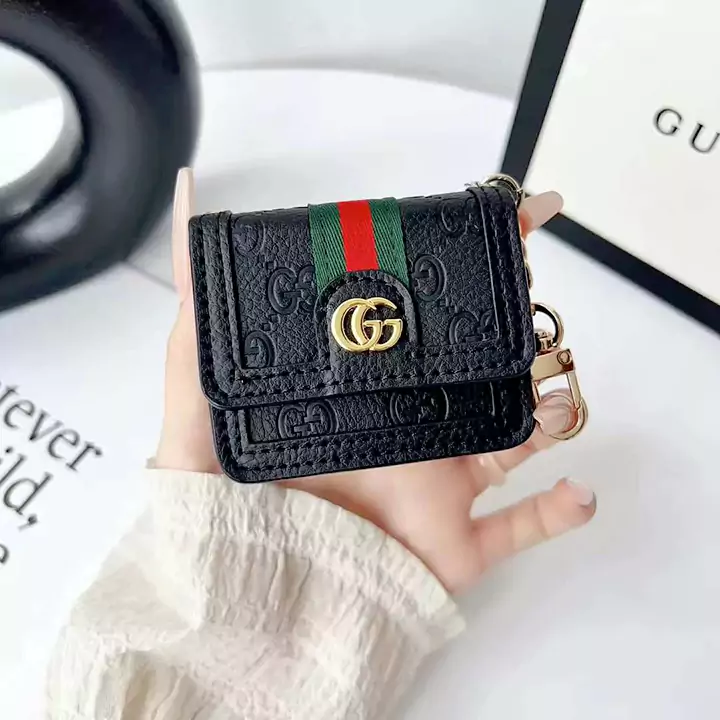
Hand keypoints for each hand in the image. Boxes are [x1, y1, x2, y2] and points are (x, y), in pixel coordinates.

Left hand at [155, 170, 595, 593]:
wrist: (240, 609)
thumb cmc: (215, 509)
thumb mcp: (196, 406)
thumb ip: (197, 320)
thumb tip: (187, 208)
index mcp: (364, 398)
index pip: (421, 323)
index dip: (463, 271)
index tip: (504, 218)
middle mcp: (407, 433)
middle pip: (479, 373)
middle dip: (516, 333)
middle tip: (531, 302)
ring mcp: (437, 488)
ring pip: (514, 442)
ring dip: (550, 414)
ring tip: (555, 396)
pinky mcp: (452, 547)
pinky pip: (520, 529)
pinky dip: (558, 512)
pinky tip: (581, 490)